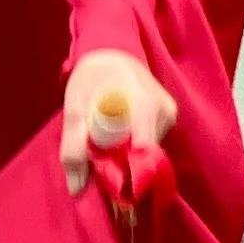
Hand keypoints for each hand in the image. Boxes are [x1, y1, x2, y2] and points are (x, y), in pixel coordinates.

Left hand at [61, 48, 176, 188]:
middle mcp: (163, 110)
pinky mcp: (169, 116)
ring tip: (107, 146)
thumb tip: (77, 189)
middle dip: (124, 166)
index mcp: (142, 106)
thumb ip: (74, 149)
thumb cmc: (90, 78)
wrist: (111, 53)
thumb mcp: (74, 111)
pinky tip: (121, 138)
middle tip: (99, 164)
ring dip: (128, 156)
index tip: (107, 184)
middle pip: (147, 156)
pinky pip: (153, 142)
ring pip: (150, 152)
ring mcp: (170, 113)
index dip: (125, 174)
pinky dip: (135, 147)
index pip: (142, 155)